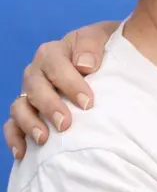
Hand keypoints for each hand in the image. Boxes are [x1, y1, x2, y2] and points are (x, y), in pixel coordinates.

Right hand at [4, 22, 116, 158]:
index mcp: (55, 52)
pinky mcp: (30, 112)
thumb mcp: (104, 38)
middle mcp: (38, 72)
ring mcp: (31, 93)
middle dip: (49, 106)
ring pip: (20, 106)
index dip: (69, 83)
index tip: (88, 102)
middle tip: (65, 124)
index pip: (55, 65)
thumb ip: (93, 45)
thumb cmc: (107, 50)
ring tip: (44, 139)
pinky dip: (15, 138)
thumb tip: (85, 65)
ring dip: (29, 123)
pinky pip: (13, 124)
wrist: (109, 59)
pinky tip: (23, 153)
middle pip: (35, 87)